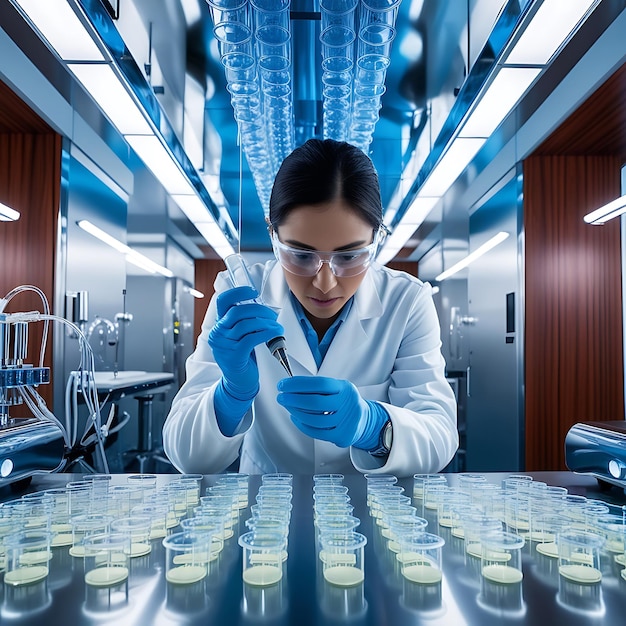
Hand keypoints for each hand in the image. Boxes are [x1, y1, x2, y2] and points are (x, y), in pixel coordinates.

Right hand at [209, 286, 283, 400]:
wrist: (238, 381)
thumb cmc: (242, 355)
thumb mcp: (239, 335)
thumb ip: (244, 320)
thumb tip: (262, 306)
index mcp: (219, 324)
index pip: (223, 301)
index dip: (238, 292)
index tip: (253, 292)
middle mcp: (218, 332)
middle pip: (237, 311)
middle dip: (259, 309)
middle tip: (272, 315)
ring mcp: (224, 344)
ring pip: (246, 324)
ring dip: (266, 322)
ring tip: (277, 327)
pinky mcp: (234, 355)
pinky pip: (252, 338)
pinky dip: (266, 333)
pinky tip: (275, 333)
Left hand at [276, 376, 385, 449]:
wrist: (364, 420)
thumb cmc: (344, 401)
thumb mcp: (337, 388)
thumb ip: (318, 387)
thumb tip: (291, 386)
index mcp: (345, 388)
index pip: (319, 383)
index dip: (298, 384)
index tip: (284, 384)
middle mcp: (347, 404)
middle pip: (315, 402)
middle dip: (293, 399)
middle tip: (281, 397)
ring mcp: (346, 421)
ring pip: (314, 419)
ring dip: (295, 412)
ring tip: (288, 407)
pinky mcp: (341, 435)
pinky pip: (316, 432)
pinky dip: (302, 425)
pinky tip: (296, 418)